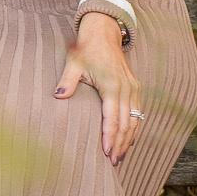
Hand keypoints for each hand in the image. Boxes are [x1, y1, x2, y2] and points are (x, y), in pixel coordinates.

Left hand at [55, 12, 143, 164]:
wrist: (104, 33)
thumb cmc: (86, 49)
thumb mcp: (73, 63)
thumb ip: (67, 81)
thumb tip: (57, 96)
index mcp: (111, 85)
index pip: (112, 117)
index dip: (109, 136)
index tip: (105, 152)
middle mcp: (126, 89)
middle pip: (126, 123)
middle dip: (119, 144)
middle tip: (113, 161)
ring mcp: (134, 89)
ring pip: (135, 120)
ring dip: (129, 139)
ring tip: (121, 157)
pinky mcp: (136, 88)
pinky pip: (139, 113)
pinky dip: (135, 128)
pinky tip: (129, 141)